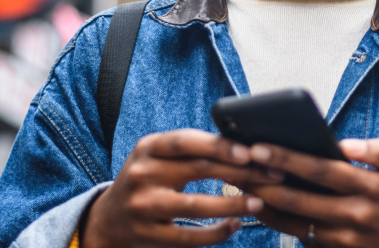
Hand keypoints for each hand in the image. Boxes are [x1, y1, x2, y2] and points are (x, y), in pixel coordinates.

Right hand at [82, 129, 280, 247]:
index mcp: (148, 147)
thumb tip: (244, 146)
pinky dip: (216, 232)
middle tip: (270, 174)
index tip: (250, 152)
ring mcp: (143, 206)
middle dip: (239, 172)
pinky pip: (188, 237)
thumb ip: (191, 150)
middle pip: (197, 170)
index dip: (219, 145)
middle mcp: (142, 174)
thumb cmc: (148, 180)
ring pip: (194, 206)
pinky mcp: (147, 235)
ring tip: (258, 201)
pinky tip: (236, 225)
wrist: (108, 219)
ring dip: (231, 204)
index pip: (186, 141)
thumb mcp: (158, 157)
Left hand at [241, 138, 378, 247]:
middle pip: (299, 199)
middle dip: (265, 182)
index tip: (260, 147)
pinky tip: (264, 209)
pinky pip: (304, 238)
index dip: (287, 159)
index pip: (320, 170)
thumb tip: (345, 144)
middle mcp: (354, 215)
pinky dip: (281, 224)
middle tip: (238, 166)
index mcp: (370, 188)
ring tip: (243, 188)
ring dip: (266, 206)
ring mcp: (345, 240)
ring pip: (295, 223)